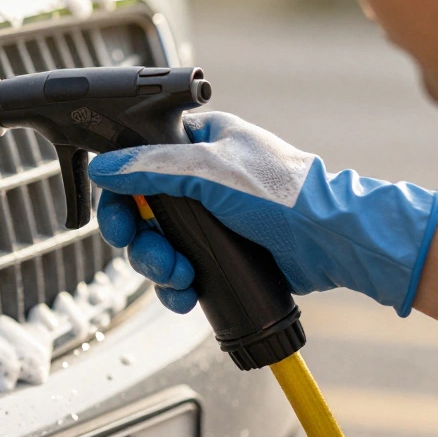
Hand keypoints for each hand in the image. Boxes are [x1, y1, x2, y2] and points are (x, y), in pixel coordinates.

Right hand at [88, 111, 437, 316]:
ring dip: (158, 267)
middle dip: (140, 240)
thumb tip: (104, 168)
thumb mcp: (209, 171)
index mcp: (195, 142)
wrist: (334, 241)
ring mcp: (207, 216)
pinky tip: (186, 294)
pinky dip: (175, 286)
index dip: (120, 193)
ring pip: (156, 244)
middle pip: (140, 210)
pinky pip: (178, 269)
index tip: (119, 219)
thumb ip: (150, 167)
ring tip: (179, 277)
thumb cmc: (285, 194)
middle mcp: (196, 177)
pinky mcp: (217, 250)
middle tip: (148, 254)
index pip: (135, 162)